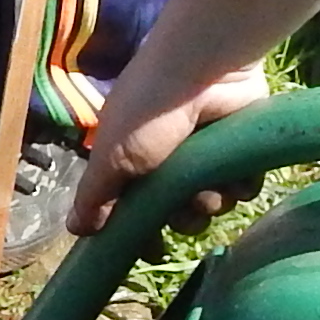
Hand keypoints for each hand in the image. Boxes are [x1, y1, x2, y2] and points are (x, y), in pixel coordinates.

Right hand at [67, 60, 270, 231]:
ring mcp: (207, 157)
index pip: (138, 213)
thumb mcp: (111, 158)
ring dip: (212, 201)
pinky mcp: (240, 150)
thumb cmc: (148, 115)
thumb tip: (76, 230)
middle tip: (187, 203)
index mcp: (136, 164)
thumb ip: (94, 196)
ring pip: (214, 205)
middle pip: (180, 217)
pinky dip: (240, 183)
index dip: (144, 235)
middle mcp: (170, 163)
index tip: (152, 249)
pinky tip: (235, 169)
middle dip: (184, 217)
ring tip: (211, 180)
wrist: (203, 71)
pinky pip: (244, 188)